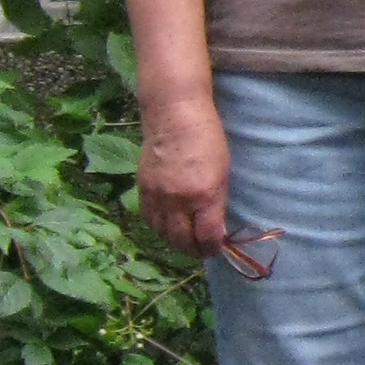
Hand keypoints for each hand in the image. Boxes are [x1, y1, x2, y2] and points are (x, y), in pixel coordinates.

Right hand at [137, 97, 230, 257]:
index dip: (213, 248)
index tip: (218, 248)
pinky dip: (158, 228)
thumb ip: (217, 202)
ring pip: (162, 233)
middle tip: (202, 250)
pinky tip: (167, 227)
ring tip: (185, 242)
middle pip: (181, 240)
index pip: (207, 236)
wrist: (173, 114)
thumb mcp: (222, 172)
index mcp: (203, 195)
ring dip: (175, 242)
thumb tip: (215, 228)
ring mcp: (157, 195)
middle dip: (194, 250)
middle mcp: (177, 200)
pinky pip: (148, 219)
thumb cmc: (207, 138)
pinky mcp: (142, 188)